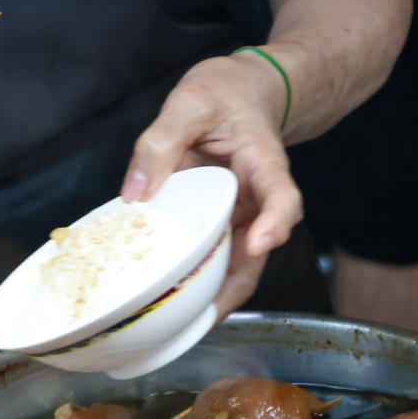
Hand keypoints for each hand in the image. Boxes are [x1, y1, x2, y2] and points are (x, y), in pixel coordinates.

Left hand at [120, 52, 303, 316]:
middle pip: (258, 250)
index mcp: (263, 162)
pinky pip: (215, 255)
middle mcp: (259, 197)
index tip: (260, 243)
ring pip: (237, 262)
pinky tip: (170, 302)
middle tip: (204, 316)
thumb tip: (135, 193)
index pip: (282, 196)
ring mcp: (242, 214)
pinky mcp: (223, 222)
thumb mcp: (189, 102)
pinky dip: (197, 280)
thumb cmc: (224, 92)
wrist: (242, 92)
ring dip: (214, 294)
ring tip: (182, 326)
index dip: (274, 222)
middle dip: (235, 287)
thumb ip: (161, 142)